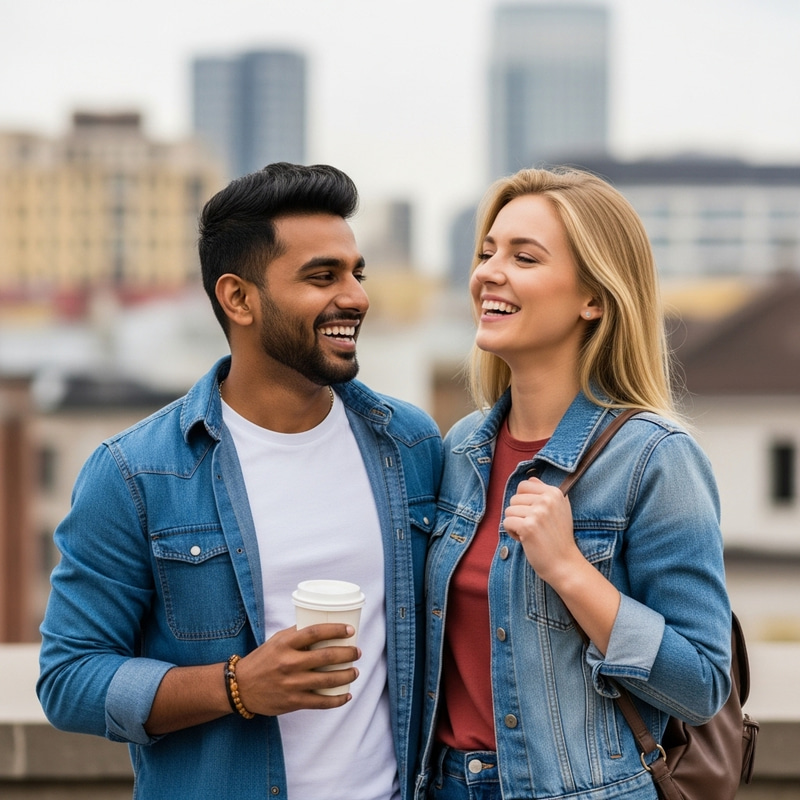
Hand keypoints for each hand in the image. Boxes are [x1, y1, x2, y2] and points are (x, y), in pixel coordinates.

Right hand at [235, 623, 360, 715]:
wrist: (240, 687)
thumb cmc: (262, 660)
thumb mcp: (277, 640)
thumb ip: (297, 634)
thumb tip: (322, 625)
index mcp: (286, 644)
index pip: (315, 632)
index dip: (336, 630)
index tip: (350, 630)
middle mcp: (289, 663)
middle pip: (327, 656)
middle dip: (348, 654)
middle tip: (357, 652)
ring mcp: (292, 684)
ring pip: (328, 679)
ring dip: (347, 675)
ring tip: (355, 671)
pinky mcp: (293, 702)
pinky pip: (321, 702)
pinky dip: (337, 700)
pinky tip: (346, 695)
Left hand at [503, 477, 581, 586]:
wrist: (564, 563)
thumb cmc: (558, 537)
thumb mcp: (560, 509)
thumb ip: (545, 492)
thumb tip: (531, 479)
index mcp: (554, 492)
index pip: (524, 485)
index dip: (524, 501)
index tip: (535, 515)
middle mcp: (547, 500)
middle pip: (514, 498)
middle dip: (519, 514)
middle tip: (534, 527)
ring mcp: (538, 513)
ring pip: (509, 510)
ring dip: (515, 524)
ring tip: (531, 534)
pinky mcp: (528, 527)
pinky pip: (506, 522)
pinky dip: (511, 533)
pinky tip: (525, 539)